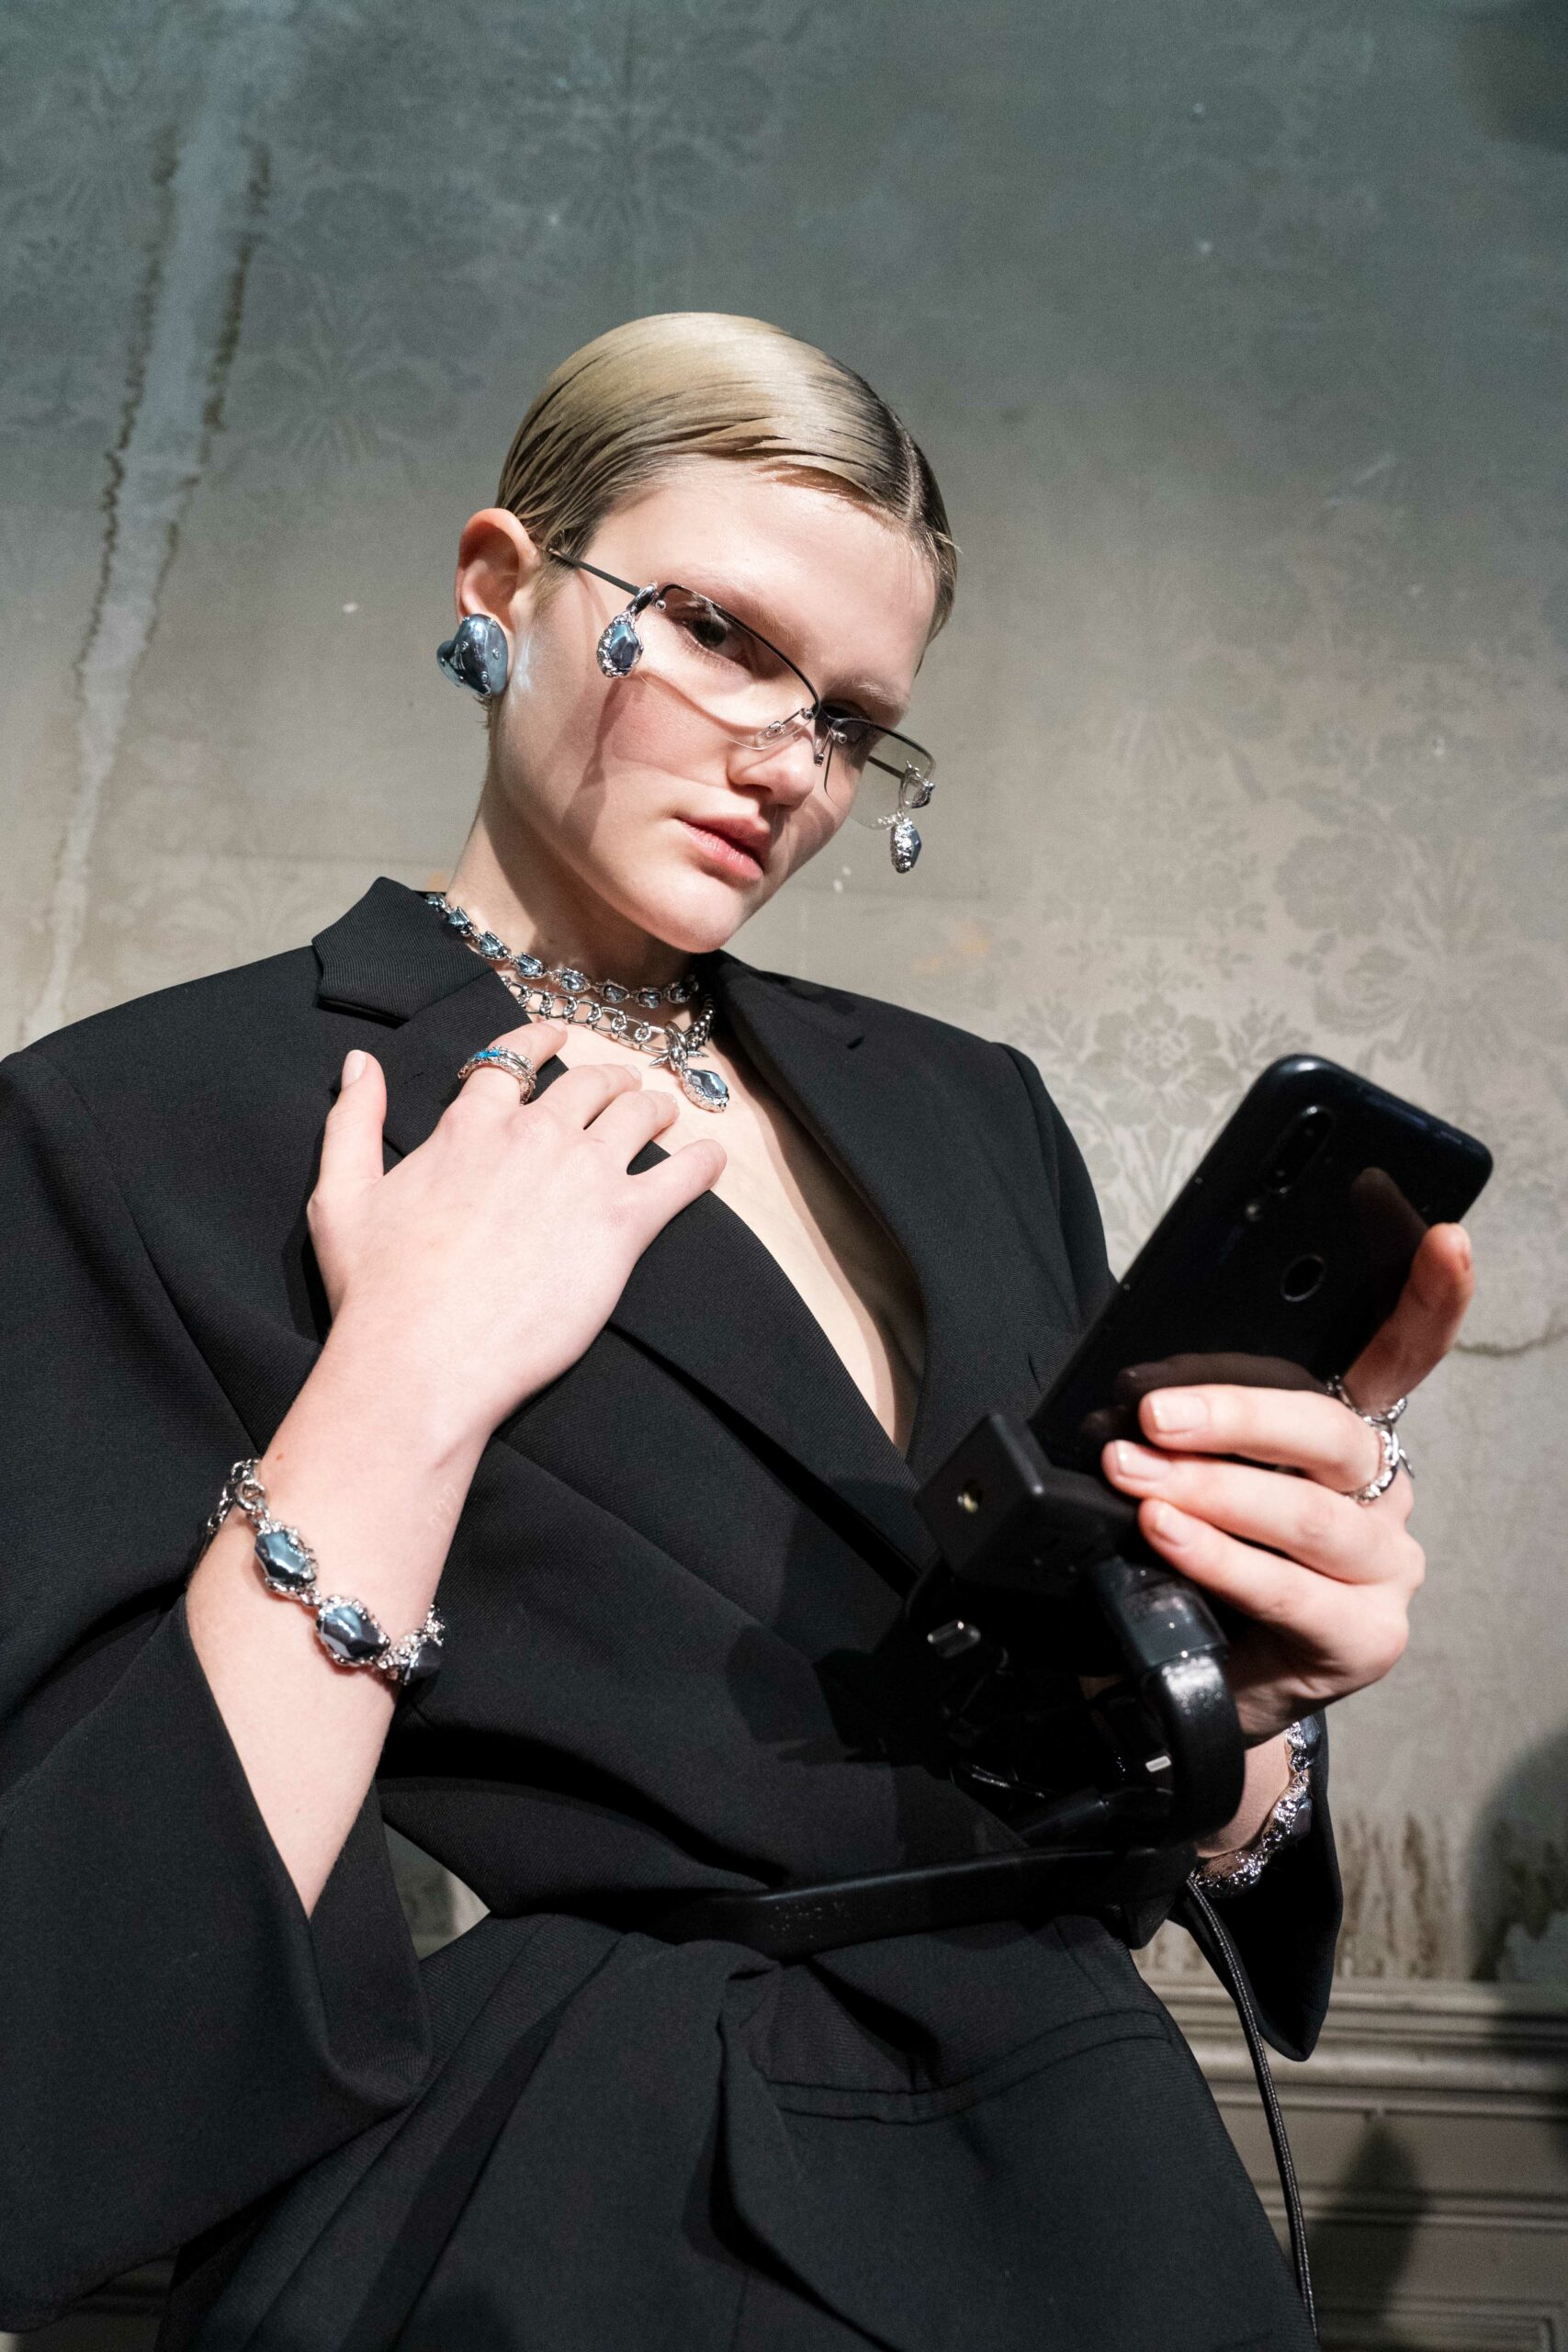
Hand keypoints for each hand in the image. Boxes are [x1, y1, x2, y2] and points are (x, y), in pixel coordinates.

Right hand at [307, 1022, 724, 1451]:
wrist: (424, 1358)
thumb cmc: (378, 1289)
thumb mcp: (341, 1195)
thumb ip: (352, 1121)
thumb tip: (358, 1063)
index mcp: (471, 1125)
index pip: (515, 1058)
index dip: (541, 1042)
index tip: (560, 1038)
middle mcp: (534, 1135)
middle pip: (588, 1082)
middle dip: (609, 1078)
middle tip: (622, 1087)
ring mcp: (583, 1175)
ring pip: (638, 1114)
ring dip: (656, 1106)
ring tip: (666, 1112)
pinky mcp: (624, 1225)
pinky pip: (681, 1176)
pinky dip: (703, 1162)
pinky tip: (712, 1159)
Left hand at [1100, 1224, 1474, 1741]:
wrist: (1205, 1678)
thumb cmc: (1202, 1561)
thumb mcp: (1202, 1479)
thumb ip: (1198, 1432)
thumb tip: (1132, 1389)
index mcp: (1351, 1438)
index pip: (1400, 1357)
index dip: (1429, 1300)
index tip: (1445, 1238)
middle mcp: (1384, 1495)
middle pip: (1331, 1433)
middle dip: (1235, 1414)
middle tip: (1155, 1415)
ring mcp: (1385, 1568)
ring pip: (1307, 1514)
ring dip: (1210, 1490)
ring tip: (1138, 1479)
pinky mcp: (1366, 1636)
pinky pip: (1291, 1590)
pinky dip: (1220, 1559)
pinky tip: (1170, 1535)